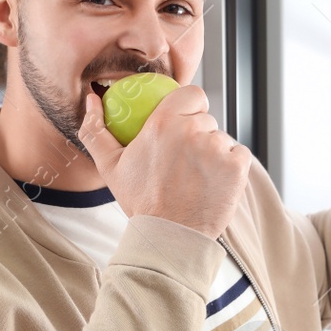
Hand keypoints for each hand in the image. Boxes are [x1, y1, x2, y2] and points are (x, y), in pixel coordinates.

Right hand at [78, 82, 249, 240]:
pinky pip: (239, 154)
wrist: (170, 236)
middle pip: (206, 119)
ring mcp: (218, 148)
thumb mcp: (110, 166)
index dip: (190, 106)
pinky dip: (231, 166)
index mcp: (163, 123)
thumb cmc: (141, 202)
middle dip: (198, 134)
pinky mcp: (237, 166)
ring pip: (222, 139)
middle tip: (184, 160)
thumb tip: (91, 100)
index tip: (184, 122)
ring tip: (196, 177)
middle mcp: (193, 131)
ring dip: (214, 152)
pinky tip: (213, 183)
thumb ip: (97, 129)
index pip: (192, 94)